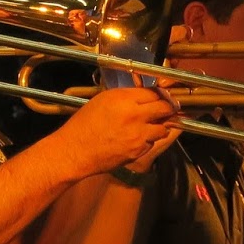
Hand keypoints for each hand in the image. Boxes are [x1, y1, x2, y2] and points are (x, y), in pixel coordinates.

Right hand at [55, 86, 177, 177]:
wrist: (75, 151)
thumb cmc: (84, 124)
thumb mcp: (103, 99)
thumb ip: (126, 96)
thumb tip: (143, 96)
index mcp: (124, 99)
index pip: (154, 92)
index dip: (159, 94)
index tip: (160, 96)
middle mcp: (135, 115)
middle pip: (165, 108)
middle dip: (167, 108)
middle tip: (166, 109)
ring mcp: (139, 135)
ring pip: (163, 128)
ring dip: (159, 126)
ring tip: (150, 126)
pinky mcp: (139, 151)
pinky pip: (152, 143)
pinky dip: (148, 140)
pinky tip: (137, 139)